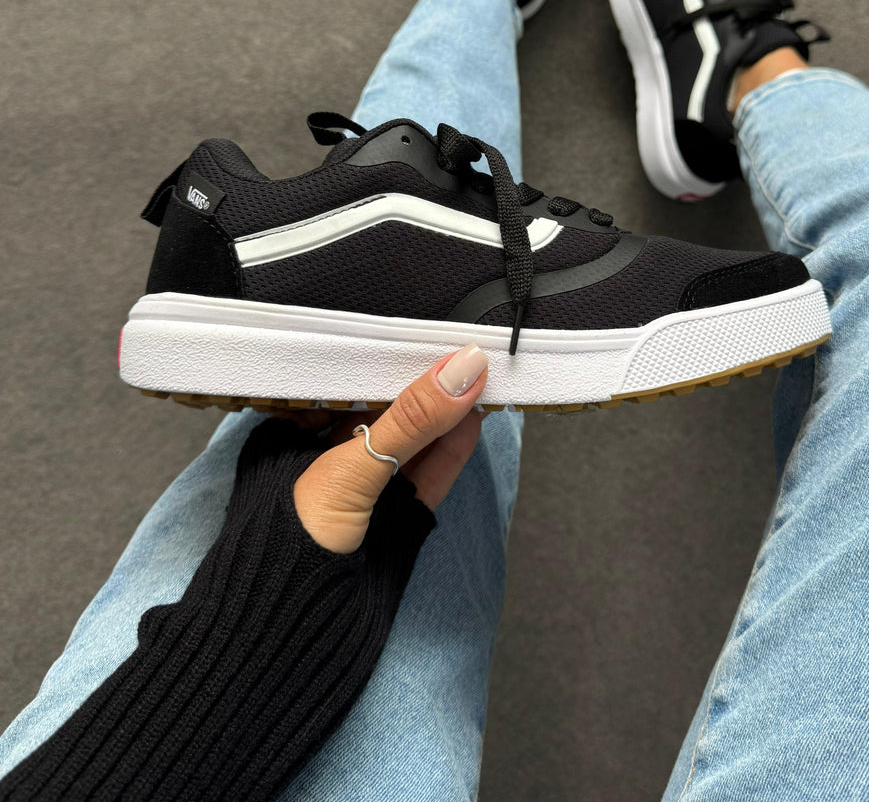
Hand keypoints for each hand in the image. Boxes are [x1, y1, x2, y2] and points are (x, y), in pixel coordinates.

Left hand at [292, 344, 488, 552]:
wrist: (289, 641)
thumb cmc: (287, 548)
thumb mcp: (348, 472)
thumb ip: (410, 420)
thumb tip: (464, 367)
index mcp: (290, 435)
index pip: (342, 379)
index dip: (383, 354)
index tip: (426, 328)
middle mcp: (326, 458)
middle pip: (384, 408)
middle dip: (423, 382)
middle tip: (466, 349)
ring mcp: (364, 490)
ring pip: (412, 441)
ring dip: (447, 413)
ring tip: (481, 378)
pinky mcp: (393, 518)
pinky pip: (428, 474)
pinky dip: (452, 449)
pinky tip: (474, 422)